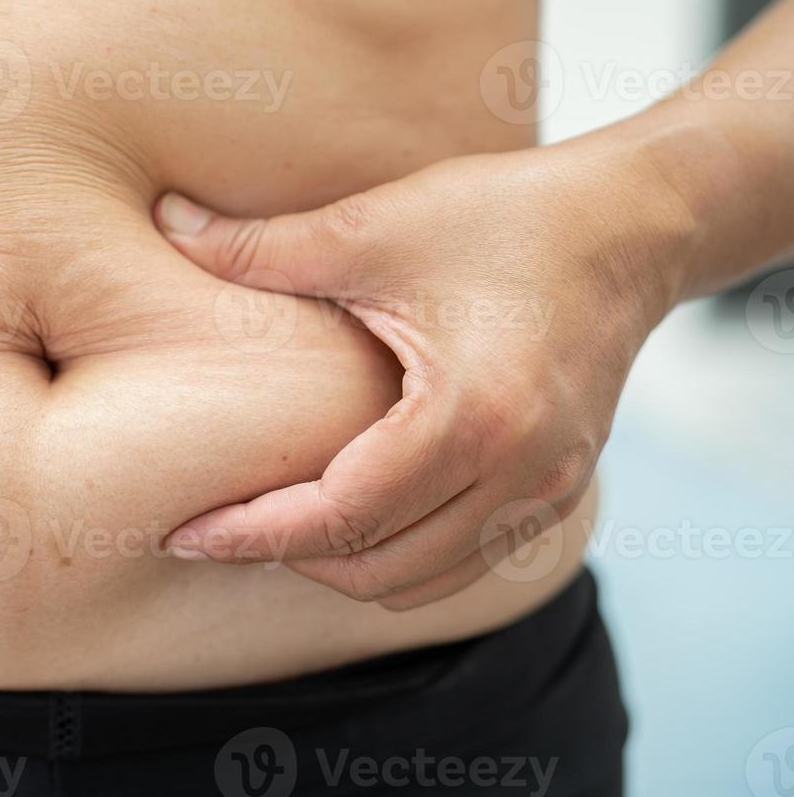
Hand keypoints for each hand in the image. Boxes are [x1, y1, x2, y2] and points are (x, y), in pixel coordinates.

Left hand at [155, 139, 692, 608]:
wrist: (633, 222)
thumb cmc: (504, 215)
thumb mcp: (374, 224)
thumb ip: (259, 246)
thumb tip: (163, 223)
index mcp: (472, 417)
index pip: (341, 518)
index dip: (251, 533)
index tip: (184, 531)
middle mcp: (520, 473)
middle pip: (377, 570)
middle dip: (285, 557)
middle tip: (216, 526)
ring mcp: (548, 490)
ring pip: (422, 581)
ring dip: (342, 565)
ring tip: (274, 523)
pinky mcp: (558, 487)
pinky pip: (466, 561)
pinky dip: (399, 556)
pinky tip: (350, 513)